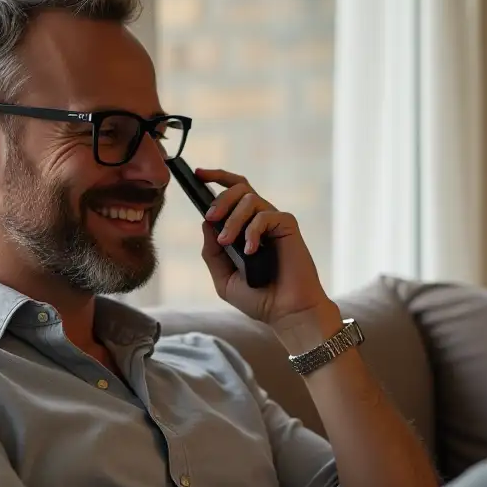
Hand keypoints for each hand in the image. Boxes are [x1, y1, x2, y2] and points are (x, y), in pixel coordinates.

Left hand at [195, 167, 332, 328]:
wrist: (286, 312)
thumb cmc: (259, 298)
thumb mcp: (224, 278)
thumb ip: (213, 251)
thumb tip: (207, 222)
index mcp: (244, 228)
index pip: (232, 193)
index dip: (216, 178)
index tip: (198, 173)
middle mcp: (259, 221)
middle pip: (239, 188)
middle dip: (221, 198)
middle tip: (212, 217)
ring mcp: (274, 222)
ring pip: (250, 199)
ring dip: (234, 219)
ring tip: (228, 241)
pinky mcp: (288, 225)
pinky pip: (266, 215)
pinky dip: (253, 231)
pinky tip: (251, 251)